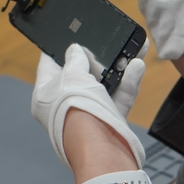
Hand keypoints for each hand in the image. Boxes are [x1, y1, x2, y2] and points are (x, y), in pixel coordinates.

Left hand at [31, 44, 145, 168]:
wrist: (100, 148)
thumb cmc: (76, 111)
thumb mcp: (72, 76)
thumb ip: (75, 59)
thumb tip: (76, 50)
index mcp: (45, 95)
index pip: (48, 66)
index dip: (56, 49)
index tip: (64, 36)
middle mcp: (65, 104)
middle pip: (80, 75)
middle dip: (96, 57)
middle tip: (105, 40)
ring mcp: (88, 113)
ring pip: (104, 84)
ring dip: (118, 67)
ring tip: (131, 48)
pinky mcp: (109, 120)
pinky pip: (119, 96)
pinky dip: (128, 82)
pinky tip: (137, 66)